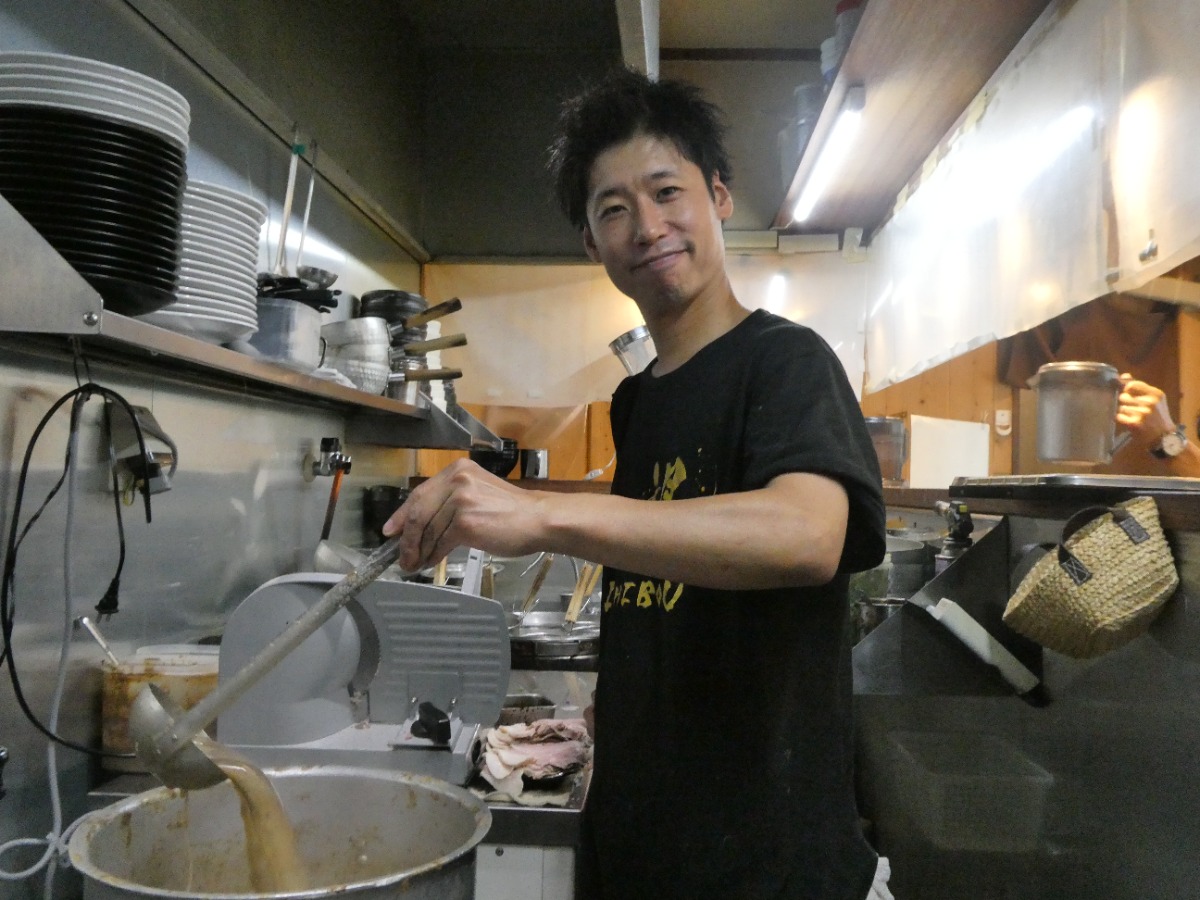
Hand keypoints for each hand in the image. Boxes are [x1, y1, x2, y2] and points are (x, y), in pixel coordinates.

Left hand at [381, 459, 547, 572]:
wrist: (538, 520)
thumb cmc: (512, 512)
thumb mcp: (478, 494)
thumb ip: (449, 502)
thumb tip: (420, 526)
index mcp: (458, 470)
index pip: (420, 493)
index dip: (402, 515)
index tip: (390, 531)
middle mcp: (457, 480)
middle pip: (419, 512)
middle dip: (408, 539)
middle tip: (402, 557)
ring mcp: (461, 500)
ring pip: (428, 531)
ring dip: (420, 551)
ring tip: (418, 564)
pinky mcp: (466, 522)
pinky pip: (440, 543)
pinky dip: (433, 556)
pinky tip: (432, 562)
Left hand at [1116, 373, 1175, 441]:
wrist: (1164, 437)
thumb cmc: (1158, 416)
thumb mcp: (1154, 399)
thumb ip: (1139, 387)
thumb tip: (1124, 375)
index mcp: (1156, 394)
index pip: (1132, 385)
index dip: (1126, 389)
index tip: (1128, 394)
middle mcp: (1150, 402)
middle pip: (1123, 396)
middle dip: (1125, 402)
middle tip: (1133, 409)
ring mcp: (1143, 413)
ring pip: (1121, 407)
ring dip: (1124, 412)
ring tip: (1133, 416)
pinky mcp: (1135, 424)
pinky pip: (1119, 416)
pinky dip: (1122, 419)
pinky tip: (1130, 422)